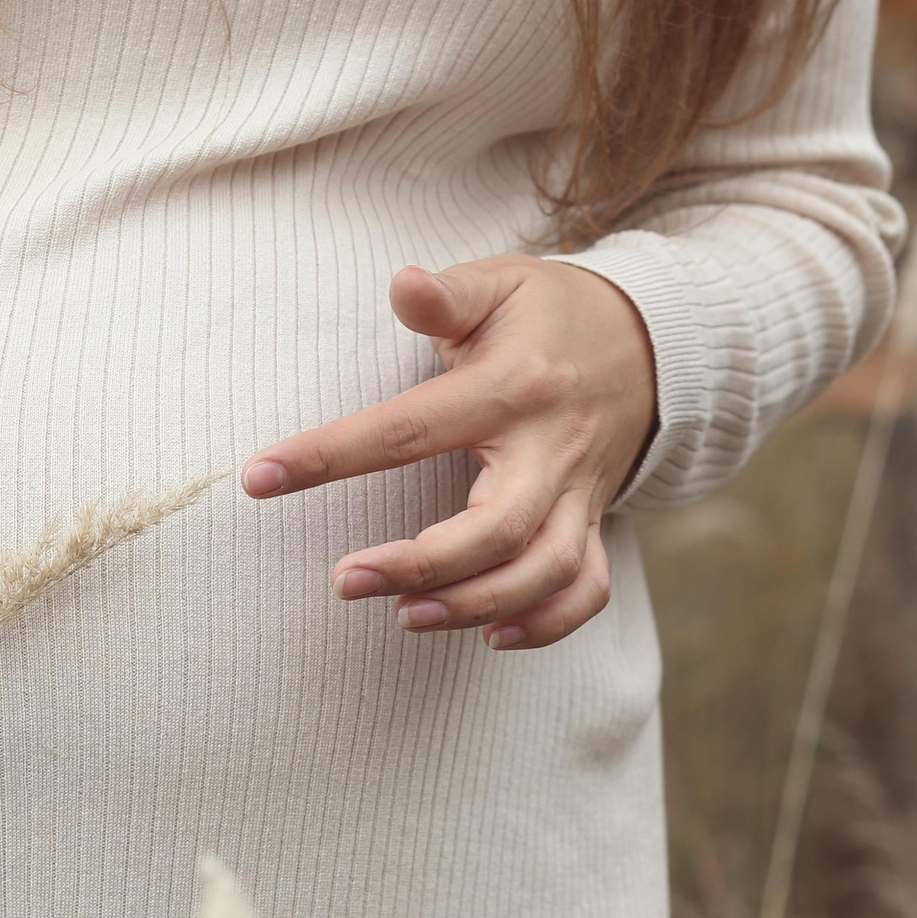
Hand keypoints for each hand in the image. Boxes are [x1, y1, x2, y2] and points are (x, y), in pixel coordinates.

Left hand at [241, 256, 656, 650]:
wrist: (656, 341)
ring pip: (543, 570)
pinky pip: (586, 588)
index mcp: (512, 388)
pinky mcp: (595, 521)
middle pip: (495, 528)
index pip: (410, 430)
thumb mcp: (501, 284)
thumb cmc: (550, 312)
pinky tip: (490, 635)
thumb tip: (402, 282)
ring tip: (402, 616)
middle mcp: (551, 450)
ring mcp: (579, 493)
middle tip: (342, 580)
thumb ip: (446, 295)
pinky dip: (547, 622)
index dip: (330, 456)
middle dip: (419, 564)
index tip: (259, 477)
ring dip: (474, 603)